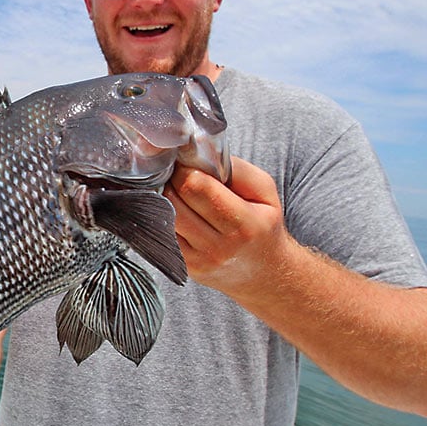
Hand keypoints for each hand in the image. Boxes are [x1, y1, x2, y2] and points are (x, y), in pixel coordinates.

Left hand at [164, 156, 292, 297]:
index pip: (196, 187)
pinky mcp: (184, 267)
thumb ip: (235, 168)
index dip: (186, 169)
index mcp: (244, 225)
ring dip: (165, 198)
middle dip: (173, 180)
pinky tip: (177, 210)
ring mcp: (198, 261)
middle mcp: (219, 248)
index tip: (189, 163)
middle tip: (180, 174)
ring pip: (163, 217)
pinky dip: (164, 216)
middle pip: (173, 200)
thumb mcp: (265, 191)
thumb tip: (199, 153)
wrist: (264, 272)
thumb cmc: (264, 225)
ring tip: (179, 191)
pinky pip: (161, 233)